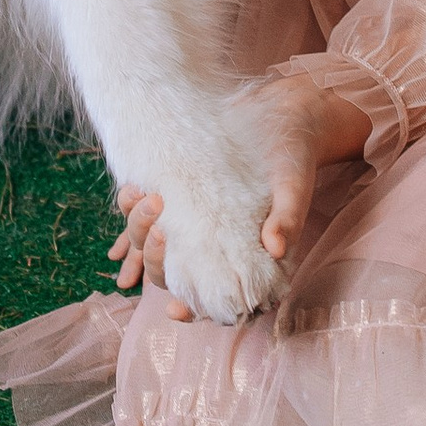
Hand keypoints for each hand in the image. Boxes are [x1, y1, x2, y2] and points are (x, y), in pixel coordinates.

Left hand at [112, 72, 362, 317]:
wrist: (288, 115)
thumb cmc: (296, 157)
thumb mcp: (295, 185)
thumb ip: (288, 217)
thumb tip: (275, 247)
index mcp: (246, 257)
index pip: (216, 297)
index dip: (193, 310)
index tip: (175, 310)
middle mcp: (215, 245)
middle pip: (173, 271)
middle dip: (153, 259)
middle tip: (157, 228)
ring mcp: (195, 221)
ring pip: (153, 243)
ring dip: (135, 231)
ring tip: (138, 194)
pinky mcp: (181, 195)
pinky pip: (150, 212)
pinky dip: (134, 208)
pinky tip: (130, 190)